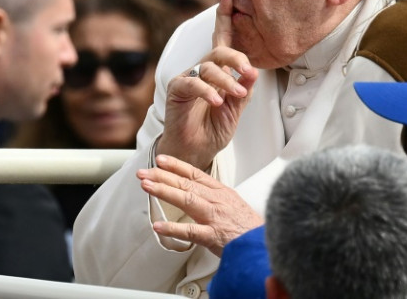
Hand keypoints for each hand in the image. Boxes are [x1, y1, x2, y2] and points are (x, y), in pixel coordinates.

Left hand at [137, 155, 262, 256]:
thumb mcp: (232, 204)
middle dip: (162, 176)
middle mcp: (216, 200)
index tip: (160, 160)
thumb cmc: (248, 228)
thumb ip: (213, 196)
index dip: (176, 165)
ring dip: (164, 192)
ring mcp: (214, 217)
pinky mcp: (213, 236)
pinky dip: (173, 228)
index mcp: (220, 192)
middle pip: (185, 183)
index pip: (195, 173)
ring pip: (186, 199)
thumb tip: (196, 191)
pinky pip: (190, 231)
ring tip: (147, 187)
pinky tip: (158, 226)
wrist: (263, 245)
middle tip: (143, 173)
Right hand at [157, 0, 258, 169]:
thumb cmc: (213, 129)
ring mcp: (189, 78)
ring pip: (208, 66)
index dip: (225, 21)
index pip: (223, 42)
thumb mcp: (236, 110)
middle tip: (248, 70)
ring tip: (238, 95)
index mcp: (218, 72)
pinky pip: (192, 83)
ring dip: (226, 80)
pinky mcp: (176, 90)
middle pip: (218, 51)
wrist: (195, 152)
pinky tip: (217, 101)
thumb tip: (254, 71)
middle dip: (236, 57)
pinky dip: (206, 91)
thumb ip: (243, 89)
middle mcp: (203, 71)